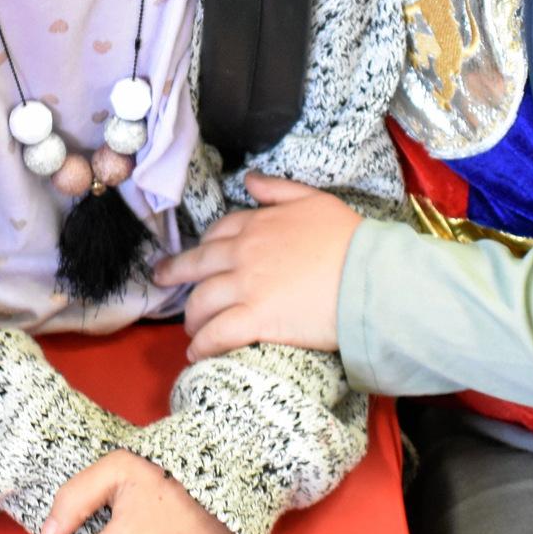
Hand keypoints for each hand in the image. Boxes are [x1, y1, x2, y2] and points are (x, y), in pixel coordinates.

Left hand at [154, 175, 362, 358]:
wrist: (370, 277)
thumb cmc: (351, 239)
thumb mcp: (315, 200)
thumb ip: (278, 189)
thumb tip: (249, 180)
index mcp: (257, 225)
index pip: (217, 233)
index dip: (203, 247)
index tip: (197, 256)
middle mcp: (242, 255)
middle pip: (196, 266)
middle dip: (175, 275)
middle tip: (162, 281)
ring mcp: (245, 288)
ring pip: (201, 302)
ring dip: (192, 317)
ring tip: (191, 329)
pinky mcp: (254, 320)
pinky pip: (216, 334)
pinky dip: (202, 345)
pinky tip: (197, 353)